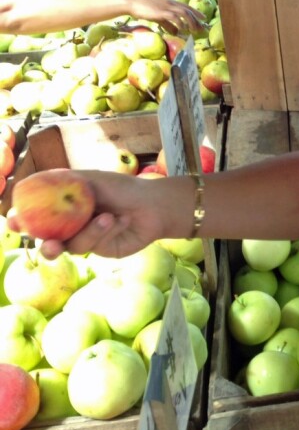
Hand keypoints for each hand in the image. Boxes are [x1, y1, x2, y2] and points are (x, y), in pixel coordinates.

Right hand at [9, 171, 176, 259]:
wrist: (153, 205)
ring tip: (107, 217)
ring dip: (89, 231)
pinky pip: (93, 245)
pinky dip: (105, 231)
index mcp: (63, 205)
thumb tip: (35, 180)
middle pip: (47, 239)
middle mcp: (69, 224)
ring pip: (71, 244)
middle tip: (49, 243)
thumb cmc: (122, 188)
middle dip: (45, 243)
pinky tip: (119, 220)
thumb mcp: (92, 180)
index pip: (35, 214)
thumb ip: (66, 182)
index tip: (13, 220)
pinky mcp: (100, 249)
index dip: (21, 220)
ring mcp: (83, 238)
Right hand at [126, 0, 206, 35]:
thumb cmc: (145, 9)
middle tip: (201, 29)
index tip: (204, 19)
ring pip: (185, 13)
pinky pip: (175, 17)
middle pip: (188, 11)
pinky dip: (181, 23)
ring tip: (194, 31)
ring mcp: (167, 7)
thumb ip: (168, 24)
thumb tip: (176, 32)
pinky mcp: (162, 12)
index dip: (196, 13)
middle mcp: (171, 3)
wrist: (133, 4)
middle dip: (197, 20)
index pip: (187, 7)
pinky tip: (183, 29)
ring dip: (191, 22)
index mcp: (171, 2)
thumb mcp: (159, 17)